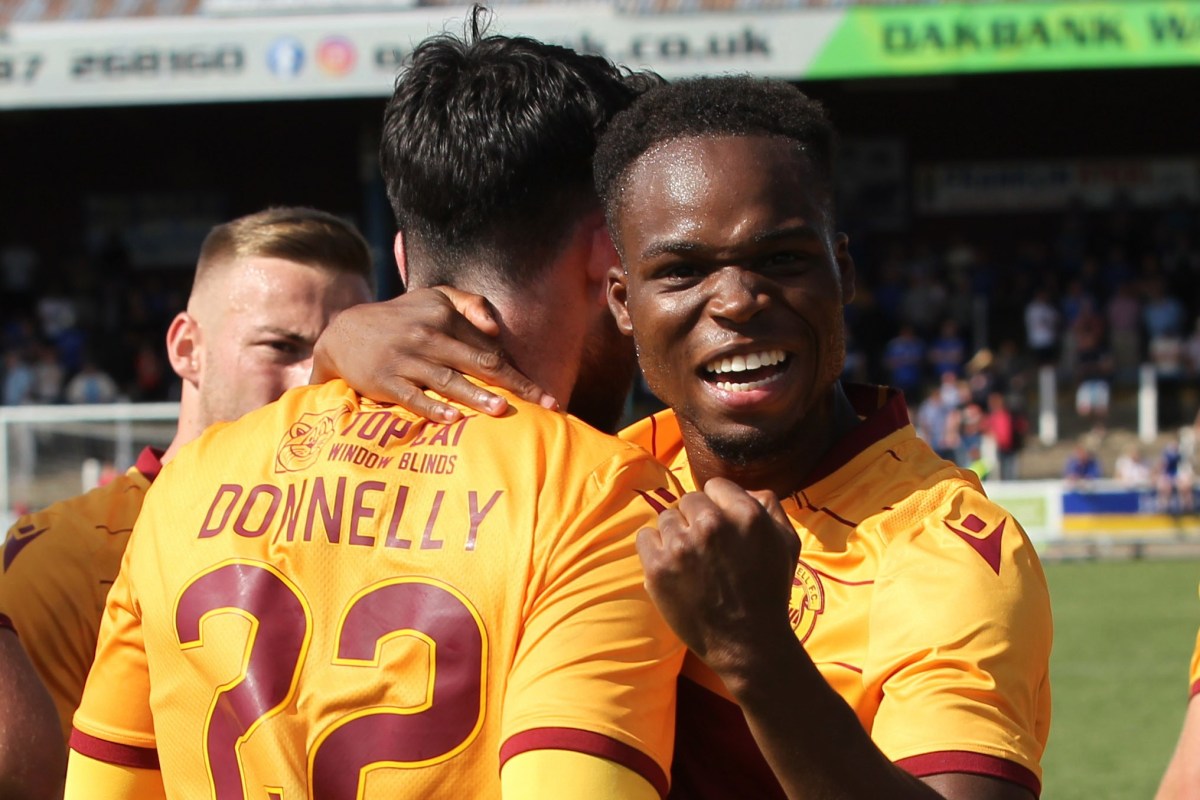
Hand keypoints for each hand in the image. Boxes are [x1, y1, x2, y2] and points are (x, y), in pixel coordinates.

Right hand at [311, 287, 556, 421]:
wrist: (344, 334)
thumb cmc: (400, 318)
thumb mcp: (433, 296)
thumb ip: (469, 303)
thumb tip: (496, 328)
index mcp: (444, 318)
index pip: (490, 350)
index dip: (520, 374)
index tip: (547, 397)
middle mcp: (428, 337)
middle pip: (478, 364)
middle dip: (512, 386)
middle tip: (541, 406)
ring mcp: (406, 360)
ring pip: (448, 380)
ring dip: (475, 395)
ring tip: (500, 409)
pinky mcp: (385, 380)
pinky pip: (412, 396)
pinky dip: (431, 407)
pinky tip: (450, 418)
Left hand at [636, 478, 800, 680]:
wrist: (748, 644)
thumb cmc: (769, 592)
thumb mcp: (787, 542)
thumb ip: (768, 506)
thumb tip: (742, 489)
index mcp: (746, 515)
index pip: (715, 486)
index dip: (719, 505)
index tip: (721, 527)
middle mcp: (711, 525)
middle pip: (689, 500)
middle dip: (696, 520)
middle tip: (707, 548)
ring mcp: (681, 547)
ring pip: (666, 518)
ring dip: (677, 535)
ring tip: (692, 562)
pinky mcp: (657, 568)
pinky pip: (645, 537)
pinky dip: (655, 549)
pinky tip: (672, 567)